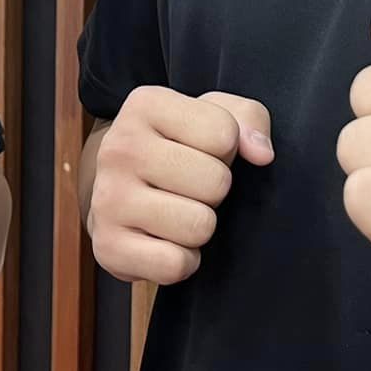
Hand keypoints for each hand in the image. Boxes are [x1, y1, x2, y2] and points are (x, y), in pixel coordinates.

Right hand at [87, 86, 272, 284]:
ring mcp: (108, 199)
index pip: (224, 134)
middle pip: (215, 182)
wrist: (118, 191)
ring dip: (201, 228)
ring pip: (199, 226)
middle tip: (190, 187)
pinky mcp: (108, 248)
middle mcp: (118, 148)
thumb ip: (249, 120)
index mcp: (145, 105)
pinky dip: (183, 260)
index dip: (227, 150)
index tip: (201, 151)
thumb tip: (263, 155)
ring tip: (178, 211)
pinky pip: (175, 265)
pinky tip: (166, 242)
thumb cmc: (179, 149)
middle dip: (215, 191)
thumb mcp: (215, 117)